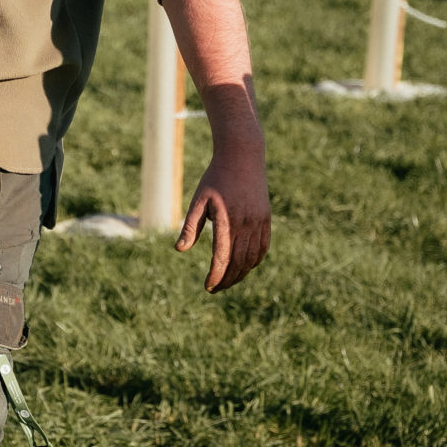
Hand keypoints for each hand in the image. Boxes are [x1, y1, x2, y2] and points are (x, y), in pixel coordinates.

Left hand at [177, 136, 269, 292]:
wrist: (242, 157)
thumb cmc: (215, 178)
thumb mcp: (199, 201)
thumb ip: (191, 226)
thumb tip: (180, 250)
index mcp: (227, 221)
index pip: (223, 258)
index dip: (216, 276)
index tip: (208, 287)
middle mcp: (246, 224)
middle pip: (239, 263)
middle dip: (227, 279)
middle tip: (215, 289)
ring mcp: (259, 222)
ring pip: (252, 258)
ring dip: (241, 273)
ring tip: (228, 281)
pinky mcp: (266, 219)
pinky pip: (263, 247)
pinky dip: (254, 261)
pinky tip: (245, 267)